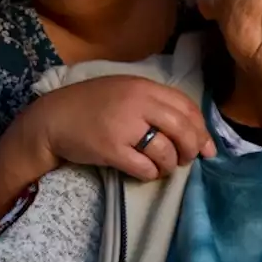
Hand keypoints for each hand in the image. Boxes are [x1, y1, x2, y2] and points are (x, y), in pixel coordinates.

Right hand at [19, 76, 216, 181]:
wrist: (53, 118)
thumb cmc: (92, 105)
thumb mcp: (125, 91)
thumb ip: (155, 104)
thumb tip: (191, 130)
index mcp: (144, 87)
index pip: (186, 107)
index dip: (202, 129)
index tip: (207, 147)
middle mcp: (137, 103)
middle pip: (182, 129)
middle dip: (192, 149)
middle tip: (188, 160)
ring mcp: (124, 127)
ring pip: (165, 151)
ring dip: (170, 165)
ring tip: (164, 167)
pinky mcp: (111, 149)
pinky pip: (144, 168)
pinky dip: (151, 174)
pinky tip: (147, 172)